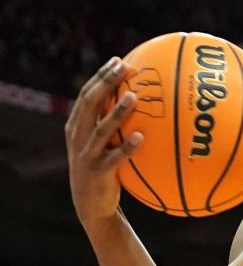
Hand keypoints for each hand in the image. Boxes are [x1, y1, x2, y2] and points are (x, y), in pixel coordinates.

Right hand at [65, 57, 141, 227]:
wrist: (91, 205)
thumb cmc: (104, 168)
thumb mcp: (104, 144)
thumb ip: (114, 123)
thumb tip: (142, 100)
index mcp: (77, 126)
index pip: (87, 95)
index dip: (101, 76)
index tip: (118, 60)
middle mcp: (78, 137)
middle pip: (90, 103)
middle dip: (107, 83)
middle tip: (125, 68)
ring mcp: (86, 155)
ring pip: (100, 130)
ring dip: (117, 112)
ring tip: (134, 97)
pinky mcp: (98, 173)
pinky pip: (114, 159)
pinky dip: (127, 148)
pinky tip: (141, 138)